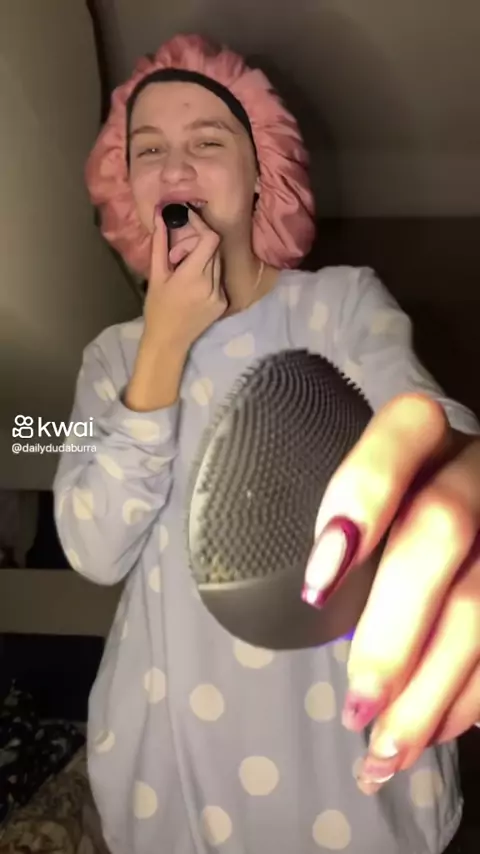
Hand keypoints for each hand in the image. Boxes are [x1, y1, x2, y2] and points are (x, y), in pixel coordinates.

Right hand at [143, 206, 226, 351]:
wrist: (169, 340)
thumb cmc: (157, 308)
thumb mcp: (156, 275)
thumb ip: (160, 244)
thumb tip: (161, 216)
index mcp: (193, 276)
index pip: (210, 240)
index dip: (201, 226)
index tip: (188, 222)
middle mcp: (212, 285)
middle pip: (214, 248)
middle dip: (197, 243)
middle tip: (178, 253)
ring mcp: (220, 295)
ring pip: (217, 262)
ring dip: (203, 258)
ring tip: (184, 270)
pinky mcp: (224, 303)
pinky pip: (219, 278)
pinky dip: (208, 274)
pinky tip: (193, 286)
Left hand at [302, 393, 479, 793]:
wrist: (467, 502)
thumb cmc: (387, 510)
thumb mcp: (367, 500)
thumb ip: (345, 531)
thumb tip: (307, 610)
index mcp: (425, 434)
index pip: (404, 431)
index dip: (362, 496)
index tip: (317, 585)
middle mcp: (477, 468)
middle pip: (442, 533)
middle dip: (395, 633)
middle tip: (357, 703)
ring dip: (432, 691)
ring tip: (384, 751)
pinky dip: (468, 697)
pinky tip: (431, 730)